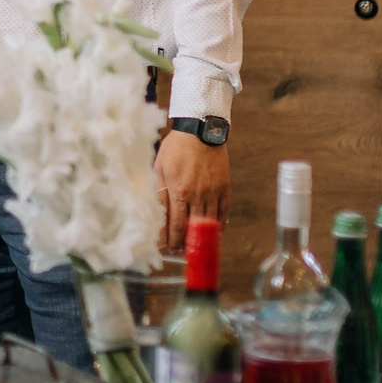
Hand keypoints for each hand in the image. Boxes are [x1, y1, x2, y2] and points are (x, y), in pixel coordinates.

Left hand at [155, 129, 229, 251]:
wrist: (201, 131)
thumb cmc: (176, 148)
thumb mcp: (159, 168)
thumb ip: (159, 191)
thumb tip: (156, 213)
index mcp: (178, 191)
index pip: (175, 225)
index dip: (171, 240)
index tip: (167, 248)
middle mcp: (197, 195)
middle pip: (192, 229)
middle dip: (185, 243)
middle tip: (179, 251)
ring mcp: (213, 193)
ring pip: (209, 224)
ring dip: (202, 237)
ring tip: (194, 245)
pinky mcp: (224, 188)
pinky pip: (223, 212)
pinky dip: (219, 225)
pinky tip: (213, 231)